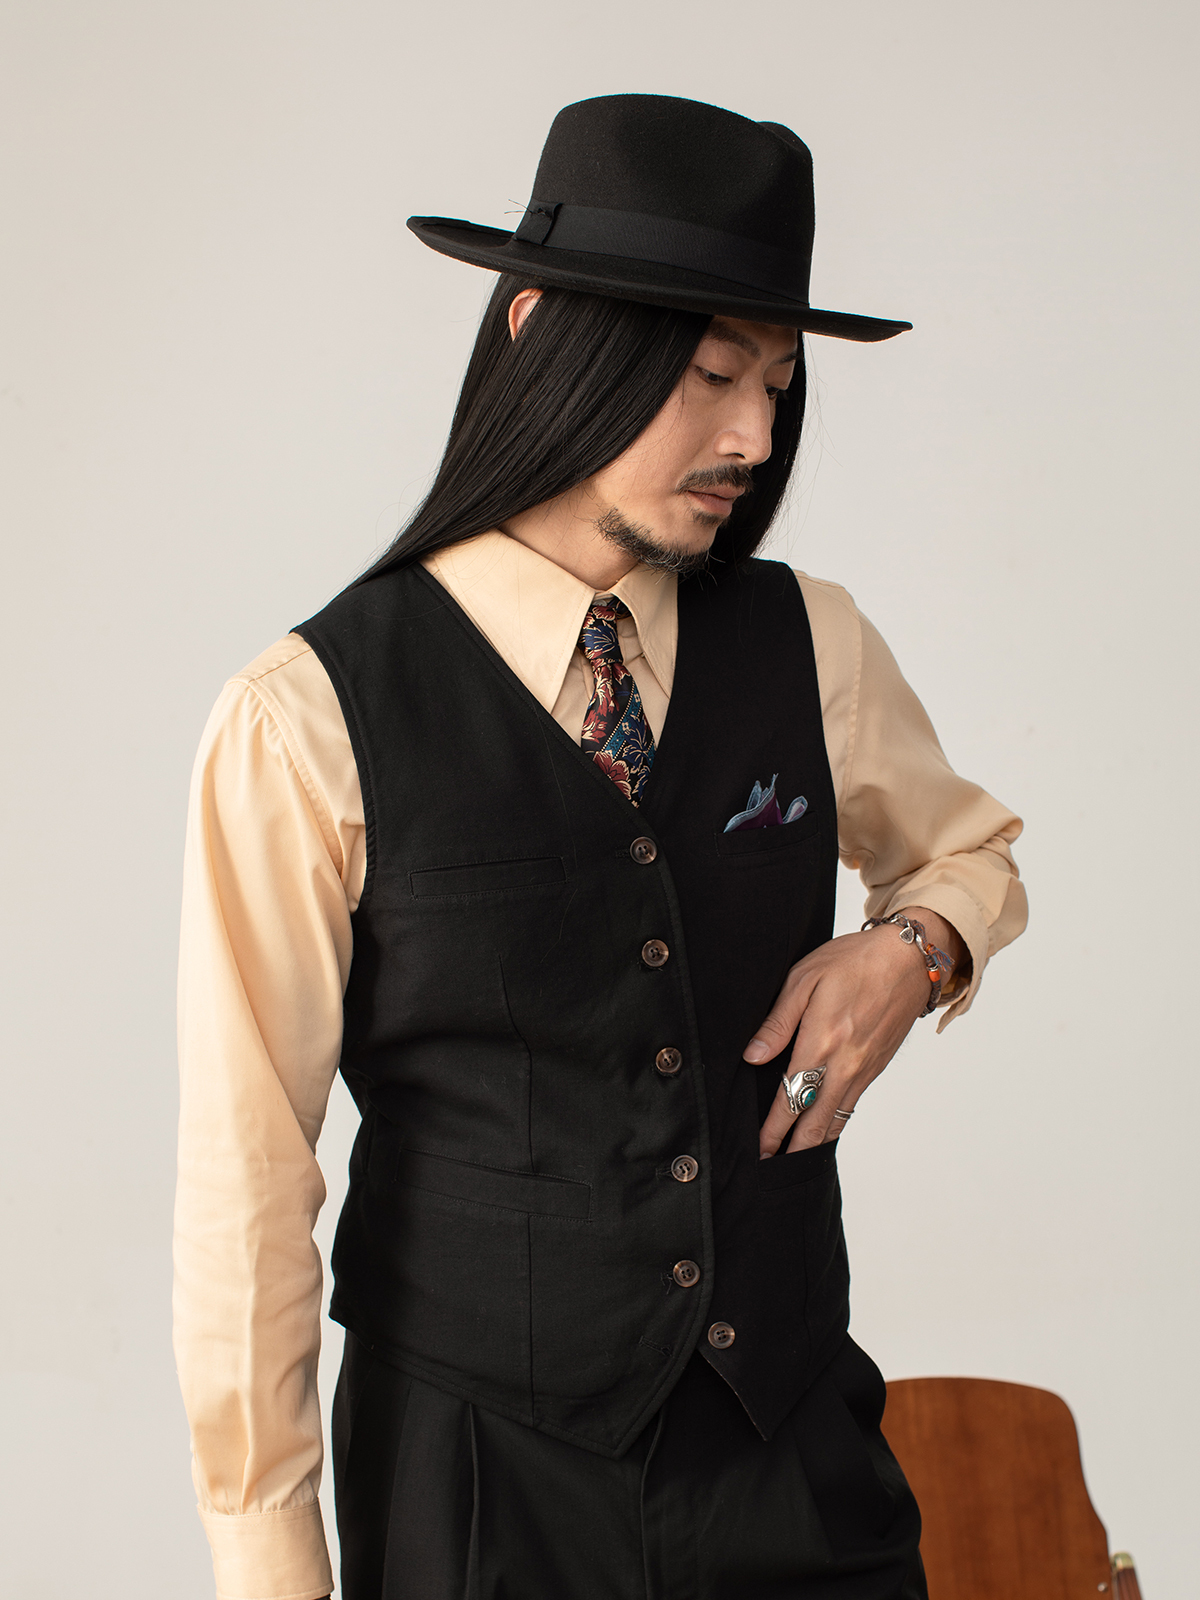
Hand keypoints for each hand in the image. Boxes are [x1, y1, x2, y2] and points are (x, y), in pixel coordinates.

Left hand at [747, 907, 962, 1155]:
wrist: (909, 959)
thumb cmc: (854, 962)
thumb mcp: (804, 979)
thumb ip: (778, 1022)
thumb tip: (754, 1056)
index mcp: (821, 1043)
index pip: (791, 1098)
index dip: (774, 1129)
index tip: (759, 1149)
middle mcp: (845, 1065)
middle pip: (815, 1122)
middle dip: (792, 1148)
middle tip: (770, 1167)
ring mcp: (864, 1070)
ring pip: (836, 1119)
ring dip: (814, 1142)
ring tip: (793, 1159)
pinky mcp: (876, 1068)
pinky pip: (852, 1105)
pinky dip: (835, 1123)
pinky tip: (823, 1128)